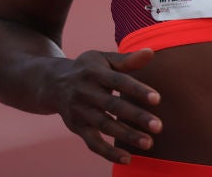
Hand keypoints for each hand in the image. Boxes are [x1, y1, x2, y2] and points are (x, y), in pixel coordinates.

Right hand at [52, 48, 161, 163]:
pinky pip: (92, 143)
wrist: (52, 83)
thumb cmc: (88, 69)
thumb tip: (150, 52)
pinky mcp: (77, 127)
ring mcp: (80, 111)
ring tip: (148, 143)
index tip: (157, 99)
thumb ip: (127, 60)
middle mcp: (86, 92)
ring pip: (104, 126)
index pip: (119, 81)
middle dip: (136, 117)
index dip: (137, 90)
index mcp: (95, 72)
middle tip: (158, 126)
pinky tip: (127, 159)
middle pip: (113, 106)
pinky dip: (108, 153)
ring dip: (126, 136)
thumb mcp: (103, 59)